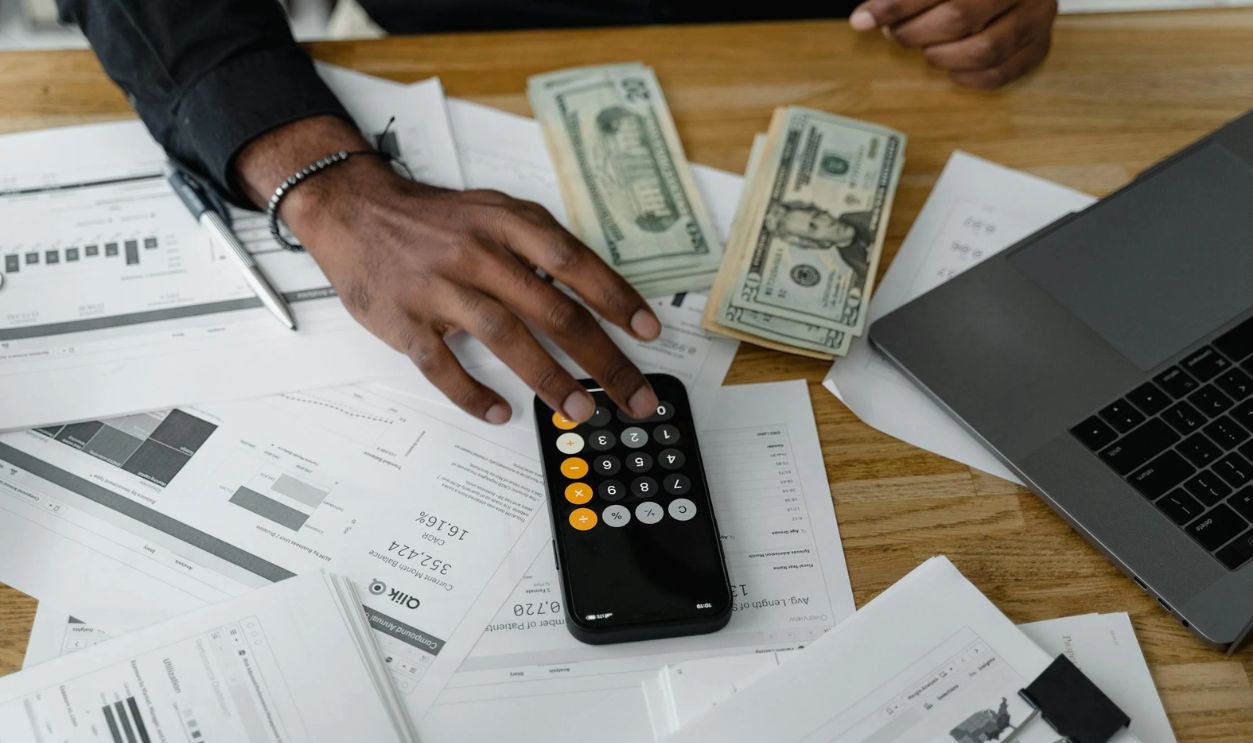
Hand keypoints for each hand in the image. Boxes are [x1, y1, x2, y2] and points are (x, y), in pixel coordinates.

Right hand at [234, 116, 661, 424]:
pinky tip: (499, 413)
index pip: (575, 264)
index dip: (616, 299)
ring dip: (549, 380)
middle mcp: (479, 254)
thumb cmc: (435, 219)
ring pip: (506, 338)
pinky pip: (442, 365)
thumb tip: (597, 293)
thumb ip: (541, 246)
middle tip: (633, 396)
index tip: (647, 333)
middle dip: (603, 360)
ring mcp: (440, 288)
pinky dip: (472, 393)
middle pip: (554, 312)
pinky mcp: (404, 321)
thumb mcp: (495, 210)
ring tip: (581, 411)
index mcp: (508, 224)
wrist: (353, 209)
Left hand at [849, 0, 1057, 88]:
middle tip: (897, 34)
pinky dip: (966, 77)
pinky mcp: (1040, 45)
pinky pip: (999, 74)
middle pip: (959, 17)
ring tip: (927, 49)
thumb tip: (864, 17)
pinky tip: (951, 67)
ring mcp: (1037, 16)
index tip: (863, 19)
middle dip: (915, 32)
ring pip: (983, 50)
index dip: (895, 5)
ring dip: (941, 56)